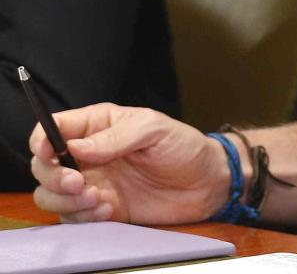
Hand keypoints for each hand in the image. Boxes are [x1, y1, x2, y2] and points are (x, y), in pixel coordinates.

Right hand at [30, 103, 229, 223]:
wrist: (207, 183)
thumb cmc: (184, 146)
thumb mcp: (154, 129)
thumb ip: (115, 137)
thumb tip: (74, 147)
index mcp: (97, 125)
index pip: (53, 128)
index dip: (41, 140)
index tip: (48, 152)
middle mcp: (87, 155)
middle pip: (44, 166)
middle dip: (53, 177)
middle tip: (78, 183)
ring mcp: (92, 183)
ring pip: (51, 195)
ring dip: (65, 201)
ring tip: (97, 199)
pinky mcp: (101, 208)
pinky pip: (73, 217)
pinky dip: (83, 217)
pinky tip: (108, 210)